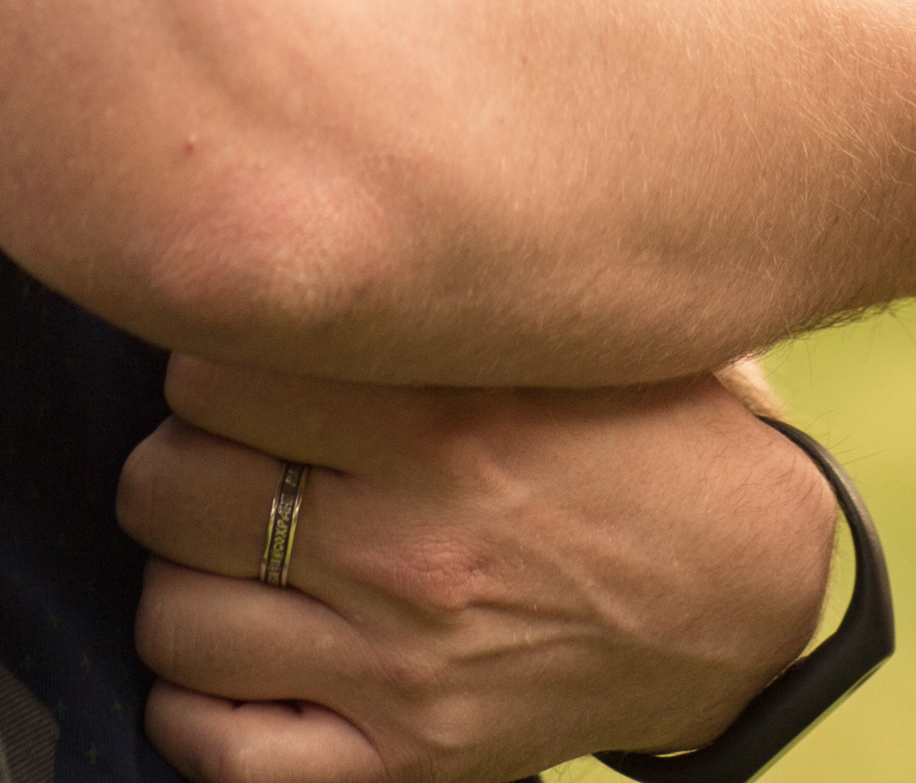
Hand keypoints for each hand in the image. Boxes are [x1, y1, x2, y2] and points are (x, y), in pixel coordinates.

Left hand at [122, 354, 838, 782]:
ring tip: (238, 557)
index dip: (209, 359)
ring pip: (173, 616)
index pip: (209, 369)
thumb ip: (439, 286)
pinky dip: (198, 706)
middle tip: (232, 460)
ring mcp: (404, 665)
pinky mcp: (408, 760)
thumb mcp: (564, 331)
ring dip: (187, 582)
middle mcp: (413, 542)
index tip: (245, 367)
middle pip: (168, 488)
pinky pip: (220, 749)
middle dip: (183, 464)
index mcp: (447, 416)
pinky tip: (239, 659)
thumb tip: (313, 190)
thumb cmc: (647, 438)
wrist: (747, 597)